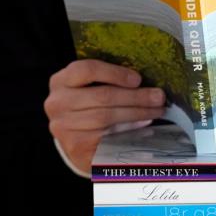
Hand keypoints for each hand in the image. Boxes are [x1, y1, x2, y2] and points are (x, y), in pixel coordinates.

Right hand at [44, 59, 165, 173]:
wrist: (76, 141)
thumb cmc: (89, 108)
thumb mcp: (91, 89)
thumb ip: (109, 82)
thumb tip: (146, 81)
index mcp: (60, 81)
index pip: (86, 70)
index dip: (115, 73)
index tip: (138, 79)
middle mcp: (57, 103)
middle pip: (102, 96)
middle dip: (135, 96)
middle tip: (159, 97)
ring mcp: (63, 126)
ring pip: (107, 116)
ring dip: (137, 113)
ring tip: (156, 111)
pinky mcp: (75, 145)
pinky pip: (106, 135)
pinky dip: (128, 129)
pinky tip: (143, 125)